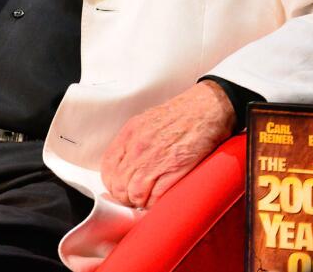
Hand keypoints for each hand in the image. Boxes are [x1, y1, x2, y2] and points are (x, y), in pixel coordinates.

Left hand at [100, 80, 234, 208]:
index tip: (119, 188)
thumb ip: (132, 142)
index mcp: (129, 134)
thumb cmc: (179, 115)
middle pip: (119, 185)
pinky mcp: (175, 169)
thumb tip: (125, 164)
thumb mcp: (145, 122)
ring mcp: (155, 159)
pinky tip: (159, 201)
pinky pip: (157, 196)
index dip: (111, 183)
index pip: (107, 167)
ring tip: (146, 201)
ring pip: (135, 194)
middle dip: (124, 197)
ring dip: (140, 202)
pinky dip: (156, 203)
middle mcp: (138, 147)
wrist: (205, 109)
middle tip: (133, 199)